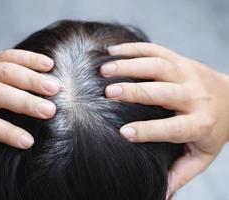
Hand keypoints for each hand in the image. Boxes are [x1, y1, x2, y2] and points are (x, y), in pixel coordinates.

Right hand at [100, 43, 228, 196]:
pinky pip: (155, 50)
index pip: (173, 128)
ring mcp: (187, 73)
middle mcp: (194, 96)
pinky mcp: (180, 60)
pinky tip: (111, 52)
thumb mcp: (202, 155)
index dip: (148, 131)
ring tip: (104, 70)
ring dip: (129, 65)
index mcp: (199, 123)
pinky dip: (132, 49)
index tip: (122, 133)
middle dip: (134, 91)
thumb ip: (181, 173)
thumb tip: (161, 193)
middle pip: (163, 91)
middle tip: (108, 92)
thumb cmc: (212, 129)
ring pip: (157, 65)